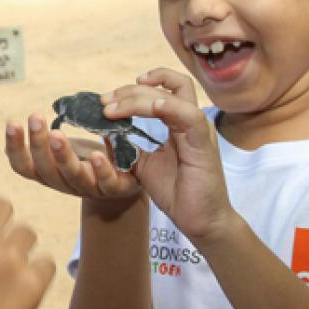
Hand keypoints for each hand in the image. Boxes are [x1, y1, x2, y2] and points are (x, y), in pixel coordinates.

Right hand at [5, 112, 141, 201]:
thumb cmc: (88, 160)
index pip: (23, 166)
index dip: (15, 148)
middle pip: (45, 169)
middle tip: (35, 117)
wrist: (125, 179)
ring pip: (73, 175)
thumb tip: (13, 135)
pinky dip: (101, 169)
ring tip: (56, 133)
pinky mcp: (114, 188)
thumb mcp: (63, 150)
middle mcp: (64, 184)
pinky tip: (96, 155)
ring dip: (63, 155)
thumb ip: (43, 144)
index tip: (12, 123)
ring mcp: (89, 188)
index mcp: (48, 174)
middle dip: (38, 144)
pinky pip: (106, 182)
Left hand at [104, 68, 239, 242]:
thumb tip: (105, 132)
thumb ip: (128, 146)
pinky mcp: (204, 145)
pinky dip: (170, 108)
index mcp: (178, 124)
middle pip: (165, 89)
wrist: (199, 220)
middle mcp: (190, 122)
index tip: (108, 99)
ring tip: (113, 108)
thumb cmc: (176, 192)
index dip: (135, 89)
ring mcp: (199, 131)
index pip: (163, 91)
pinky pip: (190, 117)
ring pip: (174, 97)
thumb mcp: (143, 165)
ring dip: (140, 98)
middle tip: (104, 102)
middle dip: (130, 91)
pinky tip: (151, 108)